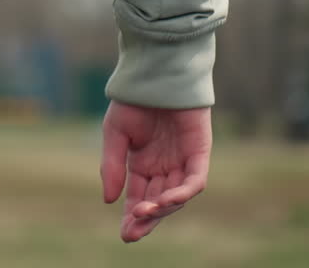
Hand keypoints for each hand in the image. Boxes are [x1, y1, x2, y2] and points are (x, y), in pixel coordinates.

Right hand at [100, 100, 211, 242]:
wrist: (155, 75)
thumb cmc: (134, 102)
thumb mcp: (115, 135)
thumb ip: (113, 166)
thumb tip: (109, 200)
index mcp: (142, 165)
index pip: (138, 198)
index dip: (133, 217)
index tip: (126, 234)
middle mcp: (164, 168)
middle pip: (157, 203)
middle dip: (147, 220)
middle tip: (133, 233)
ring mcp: (183, 161)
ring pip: (176, 196)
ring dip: (162, 208)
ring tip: (146, 211)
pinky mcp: (199, 153)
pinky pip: (194, 180)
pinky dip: (183, 193)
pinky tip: (168, 199)